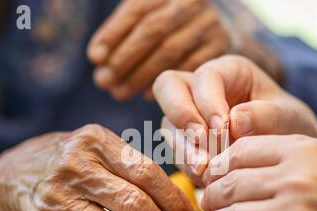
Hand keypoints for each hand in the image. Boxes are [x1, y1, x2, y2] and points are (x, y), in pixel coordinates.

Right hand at [0, 125, 195, 210]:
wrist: (21, 172)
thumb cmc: (76, 159)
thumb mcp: (101, 146)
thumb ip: (135, 166)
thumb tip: (178, 204)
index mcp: (95, 141)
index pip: (145, 172)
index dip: (173, 199)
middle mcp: (74, 167)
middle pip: (133, 204)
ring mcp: (57, 198)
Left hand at [87, 0, 230, 99]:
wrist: (215, 21)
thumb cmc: (169, 20)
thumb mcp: (149, 12)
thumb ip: (123, 29)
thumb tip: (98, 59)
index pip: (137, 9)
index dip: (112, 33)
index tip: (95, 58)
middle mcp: (191, 1)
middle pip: (153, 30)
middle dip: (124, 58)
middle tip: (103, 82)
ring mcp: (208, 22)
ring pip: (169, 51)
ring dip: (140, 75)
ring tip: (119, 92)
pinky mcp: (221, 44)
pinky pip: (189, 66)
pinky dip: (166, 82)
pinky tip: (146, 95)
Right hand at [153, 55, 316, 184]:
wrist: (286, 156)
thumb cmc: (289, 128)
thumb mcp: (288, 118)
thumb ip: (266, 116)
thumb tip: (235, 120)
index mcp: (229, 71)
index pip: (204, 77)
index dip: (208, 102)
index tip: (223, 129)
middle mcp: (202, 88)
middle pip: (168, 87)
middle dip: (181, 116)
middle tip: (202, 144)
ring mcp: (189, 114)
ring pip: (168, 124)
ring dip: (183, 148)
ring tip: (205, 170)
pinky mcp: (185, 141)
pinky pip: (174, 151)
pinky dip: (188, 165)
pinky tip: (207, 178)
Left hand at [199, 134, 316, 210]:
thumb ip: (279, 163)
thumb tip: (225, 172)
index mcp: (302, 150)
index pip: (238, 152)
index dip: (219, 170)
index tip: (215, 183)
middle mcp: (297, 175)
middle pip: (228, 182)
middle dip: (212, 199)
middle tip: (210, 209)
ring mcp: (295, 209)